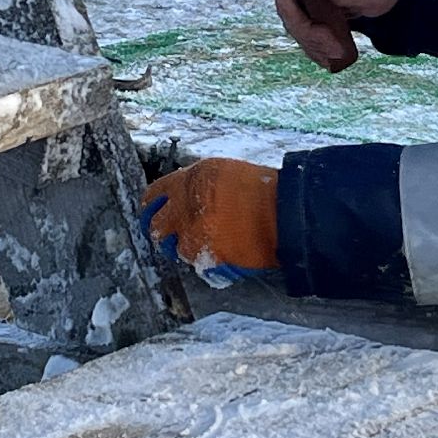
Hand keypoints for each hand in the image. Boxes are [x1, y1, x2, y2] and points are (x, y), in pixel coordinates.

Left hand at [143, 159, 278, 286]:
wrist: (285, 213)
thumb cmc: (262, 191)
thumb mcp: (223, 173)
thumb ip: (196, 185)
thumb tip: (181, 197)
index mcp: (189, 180)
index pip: (152, 196)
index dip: (153, 207)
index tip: (154, 213)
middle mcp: (185, 207)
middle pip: (155, 226)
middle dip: (163, 232)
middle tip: (173, 235)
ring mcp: (193, 234)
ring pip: (173, 249)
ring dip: (185, 248)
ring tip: (205, 243)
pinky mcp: (205, 257)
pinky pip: (194, 264)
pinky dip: (204, 262)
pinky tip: (219, 253)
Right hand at [275, 0, 404, 68]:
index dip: (294, 10)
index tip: (318, 30)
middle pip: (288, 10)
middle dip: (309, 35)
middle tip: (334, 51)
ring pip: (296, 27)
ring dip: (314, 46)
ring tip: (338, 56)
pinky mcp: (310, 14)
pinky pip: (305, 35)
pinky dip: (317, 49)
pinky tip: (332, 59)